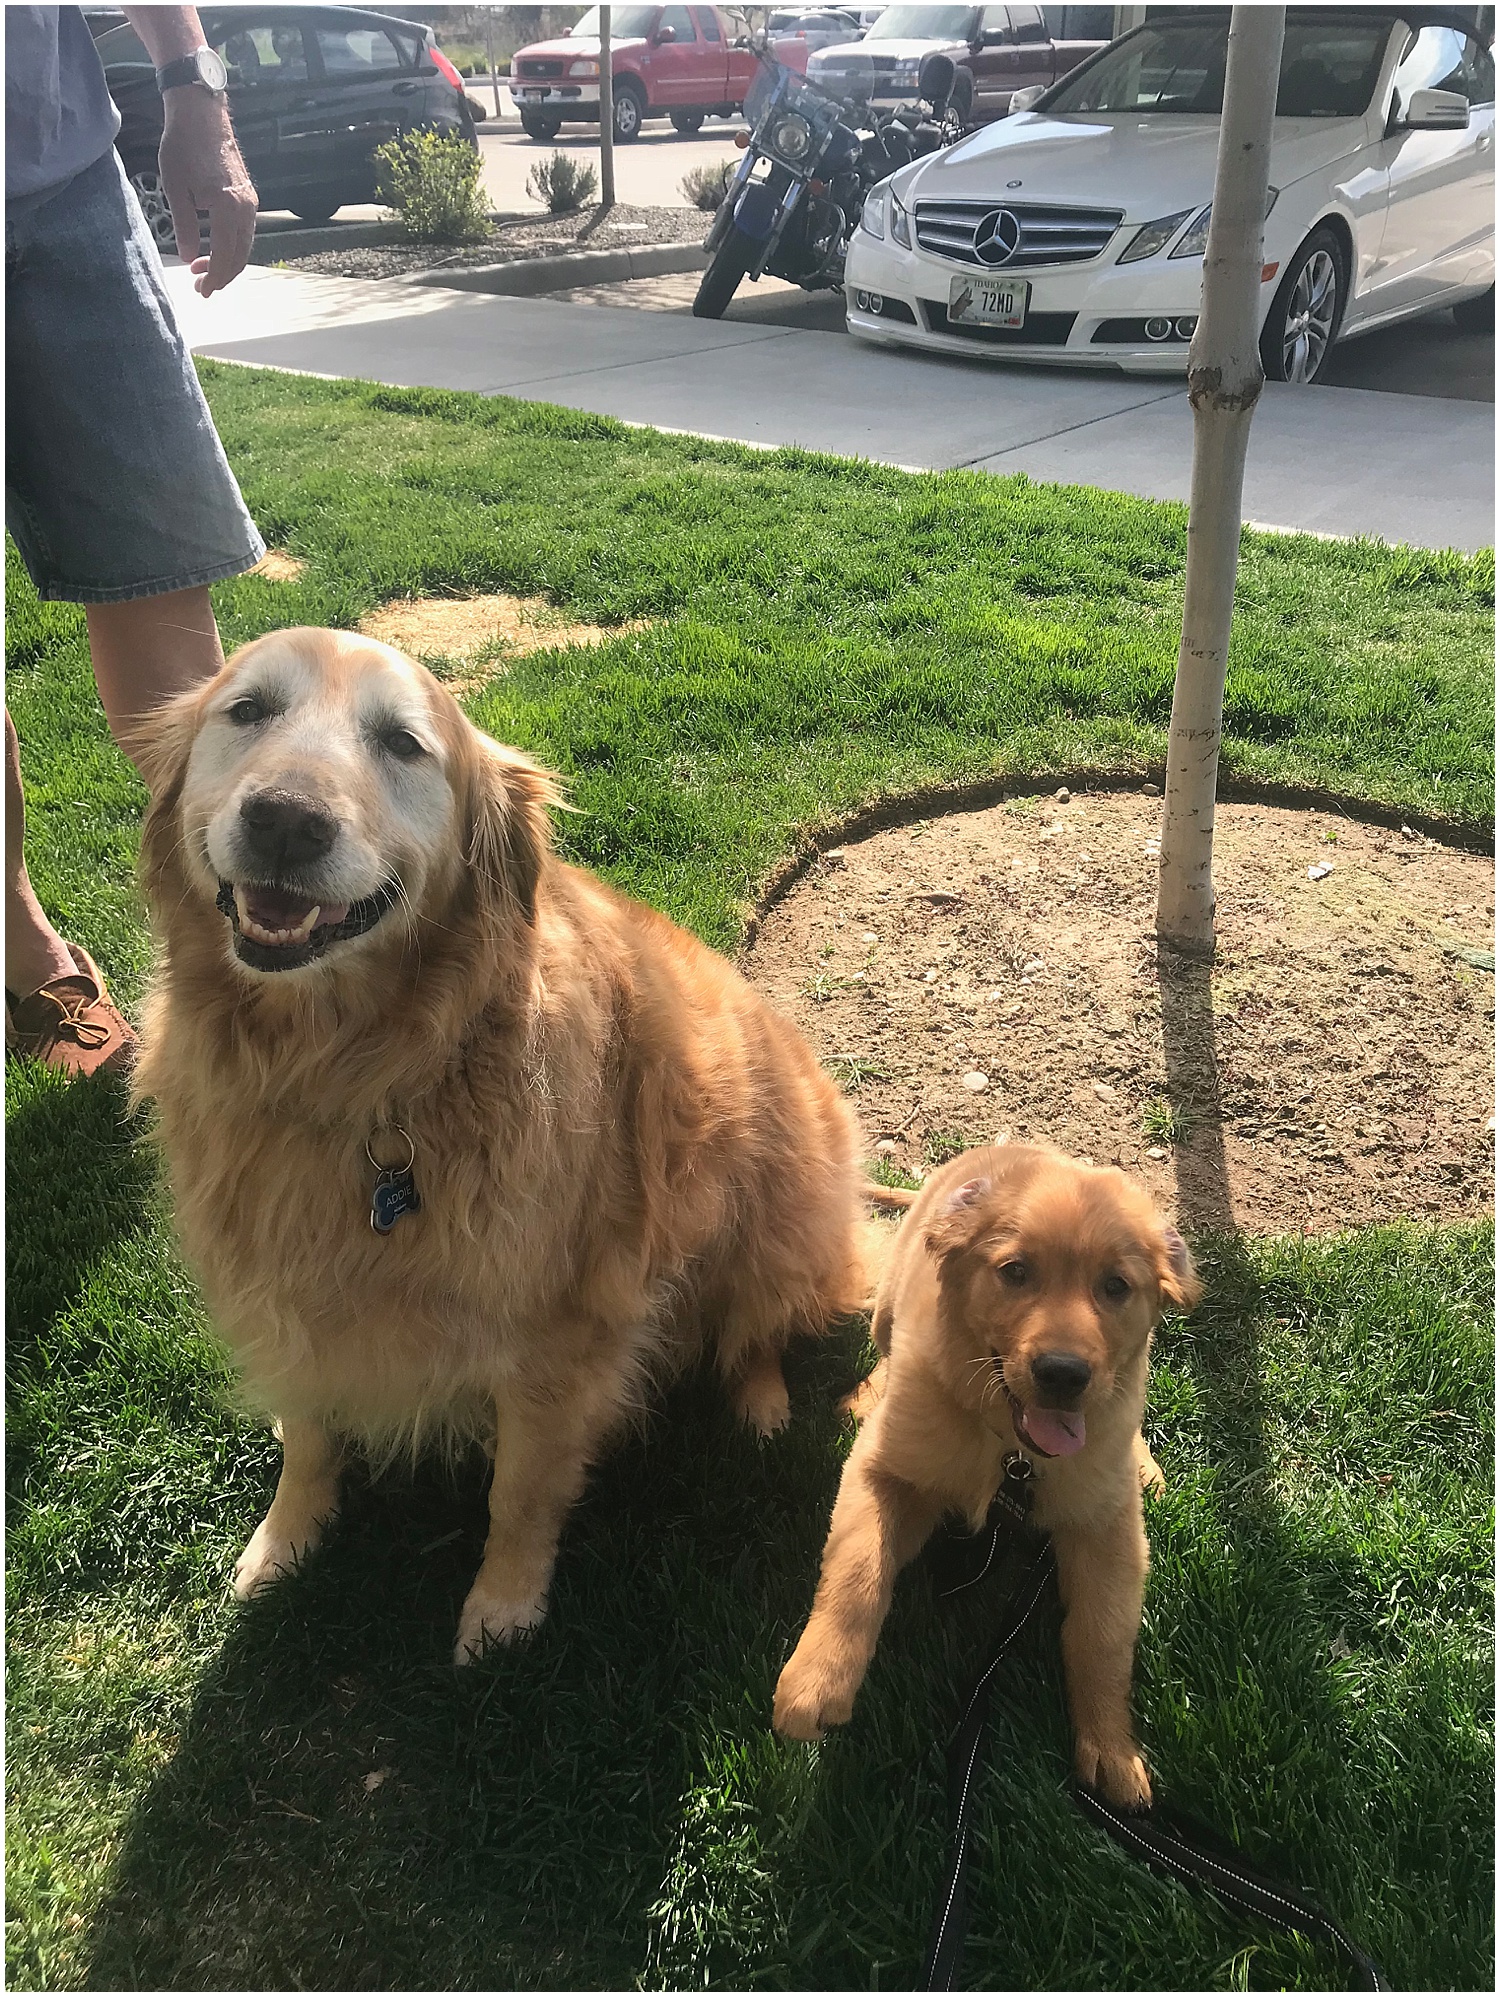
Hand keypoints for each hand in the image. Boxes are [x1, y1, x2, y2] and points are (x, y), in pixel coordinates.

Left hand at [158, 87, 257, 294]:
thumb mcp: (175, 188)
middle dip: (222, 276)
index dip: (214, 278)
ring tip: (203, 267)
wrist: (201, 114)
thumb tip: (189, 257)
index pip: (225, 256)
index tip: (202, 290)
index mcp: (228, 208)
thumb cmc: (183, 146)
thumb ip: (185, 226)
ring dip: (226, 261)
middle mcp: (245, 208)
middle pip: (239, 256)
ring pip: (244, 245)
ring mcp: (249, 202)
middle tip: (201, 285)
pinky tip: (214, 246)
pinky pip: (244, 231)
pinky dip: (231, 246)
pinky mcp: (247, 195)